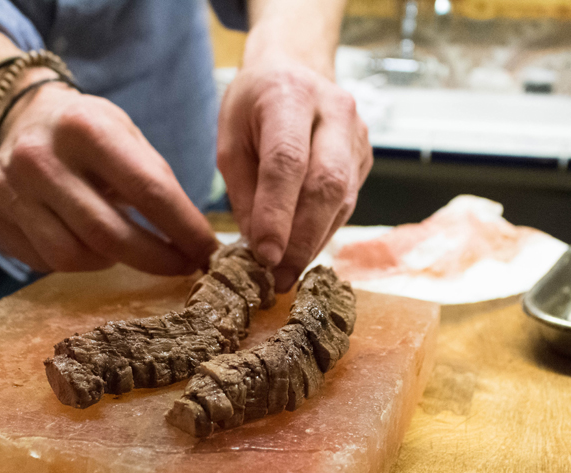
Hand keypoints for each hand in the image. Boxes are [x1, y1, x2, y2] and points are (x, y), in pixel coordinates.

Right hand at [0, 81, 217, 273]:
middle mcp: (39, 158)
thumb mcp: (126, 136)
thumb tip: (196, 242)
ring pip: (72, 257)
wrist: (21, 116)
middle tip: (182, 266)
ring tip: (122, 244)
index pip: (148, 191)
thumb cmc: (89, 132)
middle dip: (156, 259)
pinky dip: (75, 260)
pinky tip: (83, 240)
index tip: (208, 253)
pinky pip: (43, 261)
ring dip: (110, 261)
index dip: (183, 229)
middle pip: (108, 235)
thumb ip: (157, 181)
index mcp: (84, 128)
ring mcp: (8, 189)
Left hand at [217, 62, 372, 291]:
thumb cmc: (254, 107)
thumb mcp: (230, 140)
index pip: (287, 161)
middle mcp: (334, 111)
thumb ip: (243, 191)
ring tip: (286, 274)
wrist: (294, 72)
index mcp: (290, 96)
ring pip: (342, 200)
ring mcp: (357, 134)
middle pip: (327, 184)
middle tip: (278, 278)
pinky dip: (322, 232)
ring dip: (313, 243)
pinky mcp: (365, 157)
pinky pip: (347, 204)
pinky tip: (302, 251)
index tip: (264, 256)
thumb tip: (260, 247)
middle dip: (302, 239)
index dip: (277, 213)